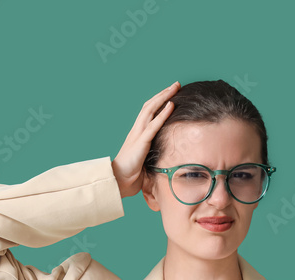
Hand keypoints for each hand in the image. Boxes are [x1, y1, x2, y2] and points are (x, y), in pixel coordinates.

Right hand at [112, 81, 179, 198]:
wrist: (119, 180)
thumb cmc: (132, 173)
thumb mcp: (145, 159)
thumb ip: (152, 152)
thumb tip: (165, 154)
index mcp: (138, 133)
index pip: (149, 112)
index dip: (159, 101)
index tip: (171, 94)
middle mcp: (137, 130)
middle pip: (150, 105)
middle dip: (163, 93)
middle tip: (175, 84)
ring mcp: (138, 134)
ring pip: (151, 110)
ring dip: (164, 97)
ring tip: (174, 88)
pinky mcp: (141, 142)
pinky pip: (154, 125)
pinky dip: (163, 114)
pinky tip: (171, 105)